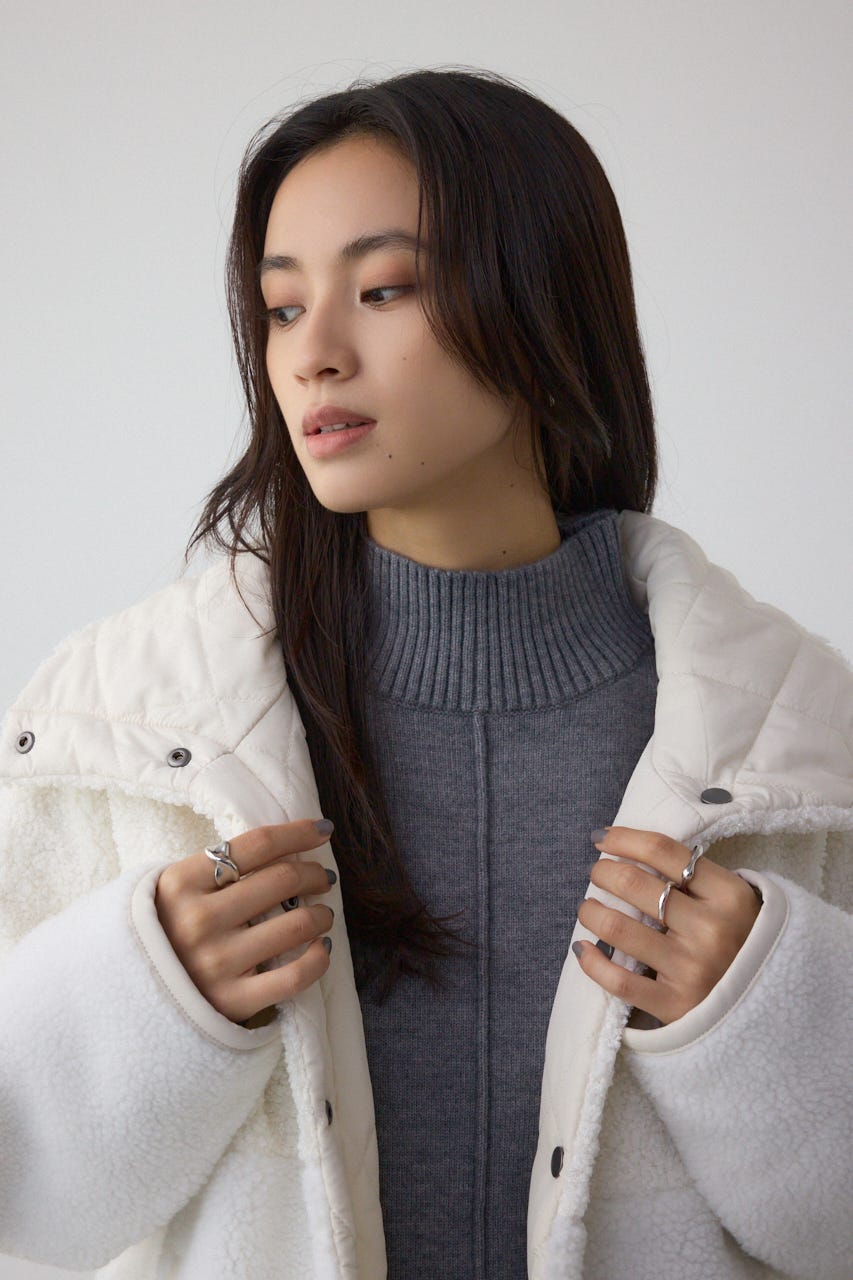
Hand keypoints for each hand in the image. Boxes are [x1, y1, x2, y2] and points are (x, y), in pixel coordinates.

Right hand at [155, 819, 336, 1024]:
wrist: (121, 996)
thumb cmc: (158, 931)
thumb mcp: (171, 888)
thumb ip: (215, 866)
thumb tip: (286, 845)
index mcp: (181, 882)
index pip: (257, 844)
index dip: (299, 832)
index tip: (323, 830)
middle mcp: (198, 920)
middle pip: (282, 879)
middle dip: (313, 873)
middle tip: (322, 877)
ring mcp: (215, 963)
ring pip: (296, 925)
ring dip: (321, 914)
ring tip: (321, 914)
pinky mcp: (231, 1002)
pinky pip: (295, 976)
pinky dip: (319, 958)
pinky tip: (321, 948)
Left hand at [573, 826, 761, 1024]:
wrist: (776, 1003)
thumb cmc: (743, 939)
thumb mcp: (734, 899)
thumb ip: (694, 876)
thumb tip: (629, 852)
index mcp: (728, 894)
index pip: (662, 851)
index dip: (623, 838)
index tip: (602, 838)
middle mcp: (711, 929)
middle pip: (634, 884)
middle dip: (603, 872)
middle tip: (597, 873)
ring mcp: (693, 969)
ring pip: (618, 928)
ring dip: (591, 912)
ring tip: (590, 909)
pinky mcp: (676, 1005)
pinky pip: (618, 981)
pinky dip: (592, 962)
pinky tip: (583, 949)